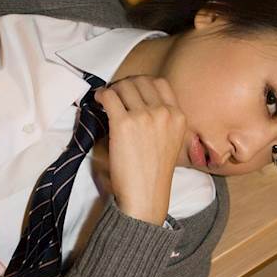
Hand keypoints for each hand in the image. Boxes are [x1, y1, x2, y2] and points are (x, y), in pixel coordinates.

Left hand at [93, 76, 185, 225]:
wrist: (145, 195)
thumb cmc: (154, 174)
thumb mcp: (172, 142)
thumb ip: (164, 120)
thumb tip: (140, 103)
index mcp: (178, 116)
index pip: (160, 83)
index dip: (142, 83)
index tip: (131, 91)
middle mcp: (164, 113)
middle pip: (140, 81)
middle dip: (125, 85)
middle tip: (115, 95)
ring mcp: (144, 116)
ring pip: (123, 86)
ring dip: (112, 90)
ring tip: (105, 100)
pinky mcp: (123, 124)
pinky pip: (108, 97)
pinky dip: (100, 95)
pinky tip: (97, 102)